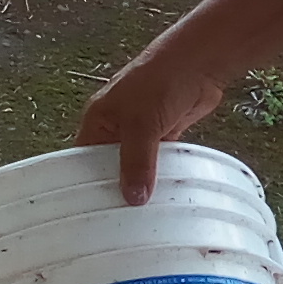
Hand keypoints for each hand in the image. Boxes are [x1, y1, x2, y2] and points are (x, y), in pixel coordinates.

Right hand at [74, 44, 227, 204]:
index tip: (91, 213)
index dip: (84, 184)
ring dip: (142, 184)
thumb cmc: (161, 79)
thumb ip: (136, 162)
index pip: (82, 160)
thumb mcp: (141, 124)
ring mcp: (141, 132)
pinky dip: (162, 176)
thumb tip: (132, 198)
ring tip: (143, 216)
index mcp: (98, 120)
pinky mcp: (164, 135)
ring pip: (136, 167)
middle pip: (109, 167)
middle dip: (116, 188)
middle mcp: (115, 127)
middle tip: (120, 221)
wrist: (200, 63)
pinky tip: (165, 197)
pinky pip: (158, 163)